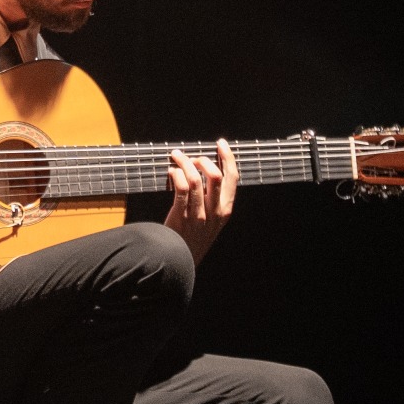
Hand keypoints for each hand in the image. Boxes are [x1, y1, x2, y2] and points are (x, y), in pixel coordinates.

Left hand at [162, 139, 237, 264]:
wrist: (179, 259)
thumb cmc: (194, 237)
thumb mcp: (213, 220)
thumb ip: (214, 199)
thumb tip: (205, 170)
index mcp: (225, 210)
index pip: (232, 178)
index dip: (227, 157)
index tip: (221, 144)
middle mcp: (214, 211)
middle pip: (215, 175)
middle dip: (202, 159)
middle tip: (192, 157)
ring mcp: (198, 214)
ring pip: (195, 179)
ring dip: (184, 162)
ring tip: (177, 156)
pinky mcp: (181, 216)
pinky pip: (181, 188)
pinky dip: (176, 174)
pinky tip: (171, 171)